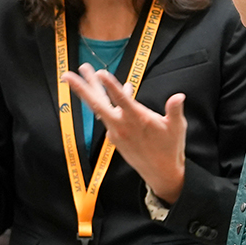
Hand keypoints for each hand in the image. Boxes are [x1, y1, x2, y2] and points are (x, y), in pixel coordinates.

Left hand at [61, 65, 187, 203]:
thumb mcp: (177, 128)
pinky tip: (115, 91)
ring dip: (91, 90)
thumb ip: (174, 110)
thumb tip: (179, 96)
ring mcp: (116, 132)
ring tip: (86, 71)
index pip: (121, 100)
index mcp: (137, 120)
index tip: (101, 72)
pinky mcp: (115, 137)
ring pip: (101, 107)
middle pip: (97, 104)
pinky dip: (109, 102)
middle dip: (81, 89)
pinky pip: (109, 115)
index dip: (111, 86)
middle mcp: (122, 125)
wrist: (161, 173)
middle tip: (66, 75)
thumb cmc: (170, 147)